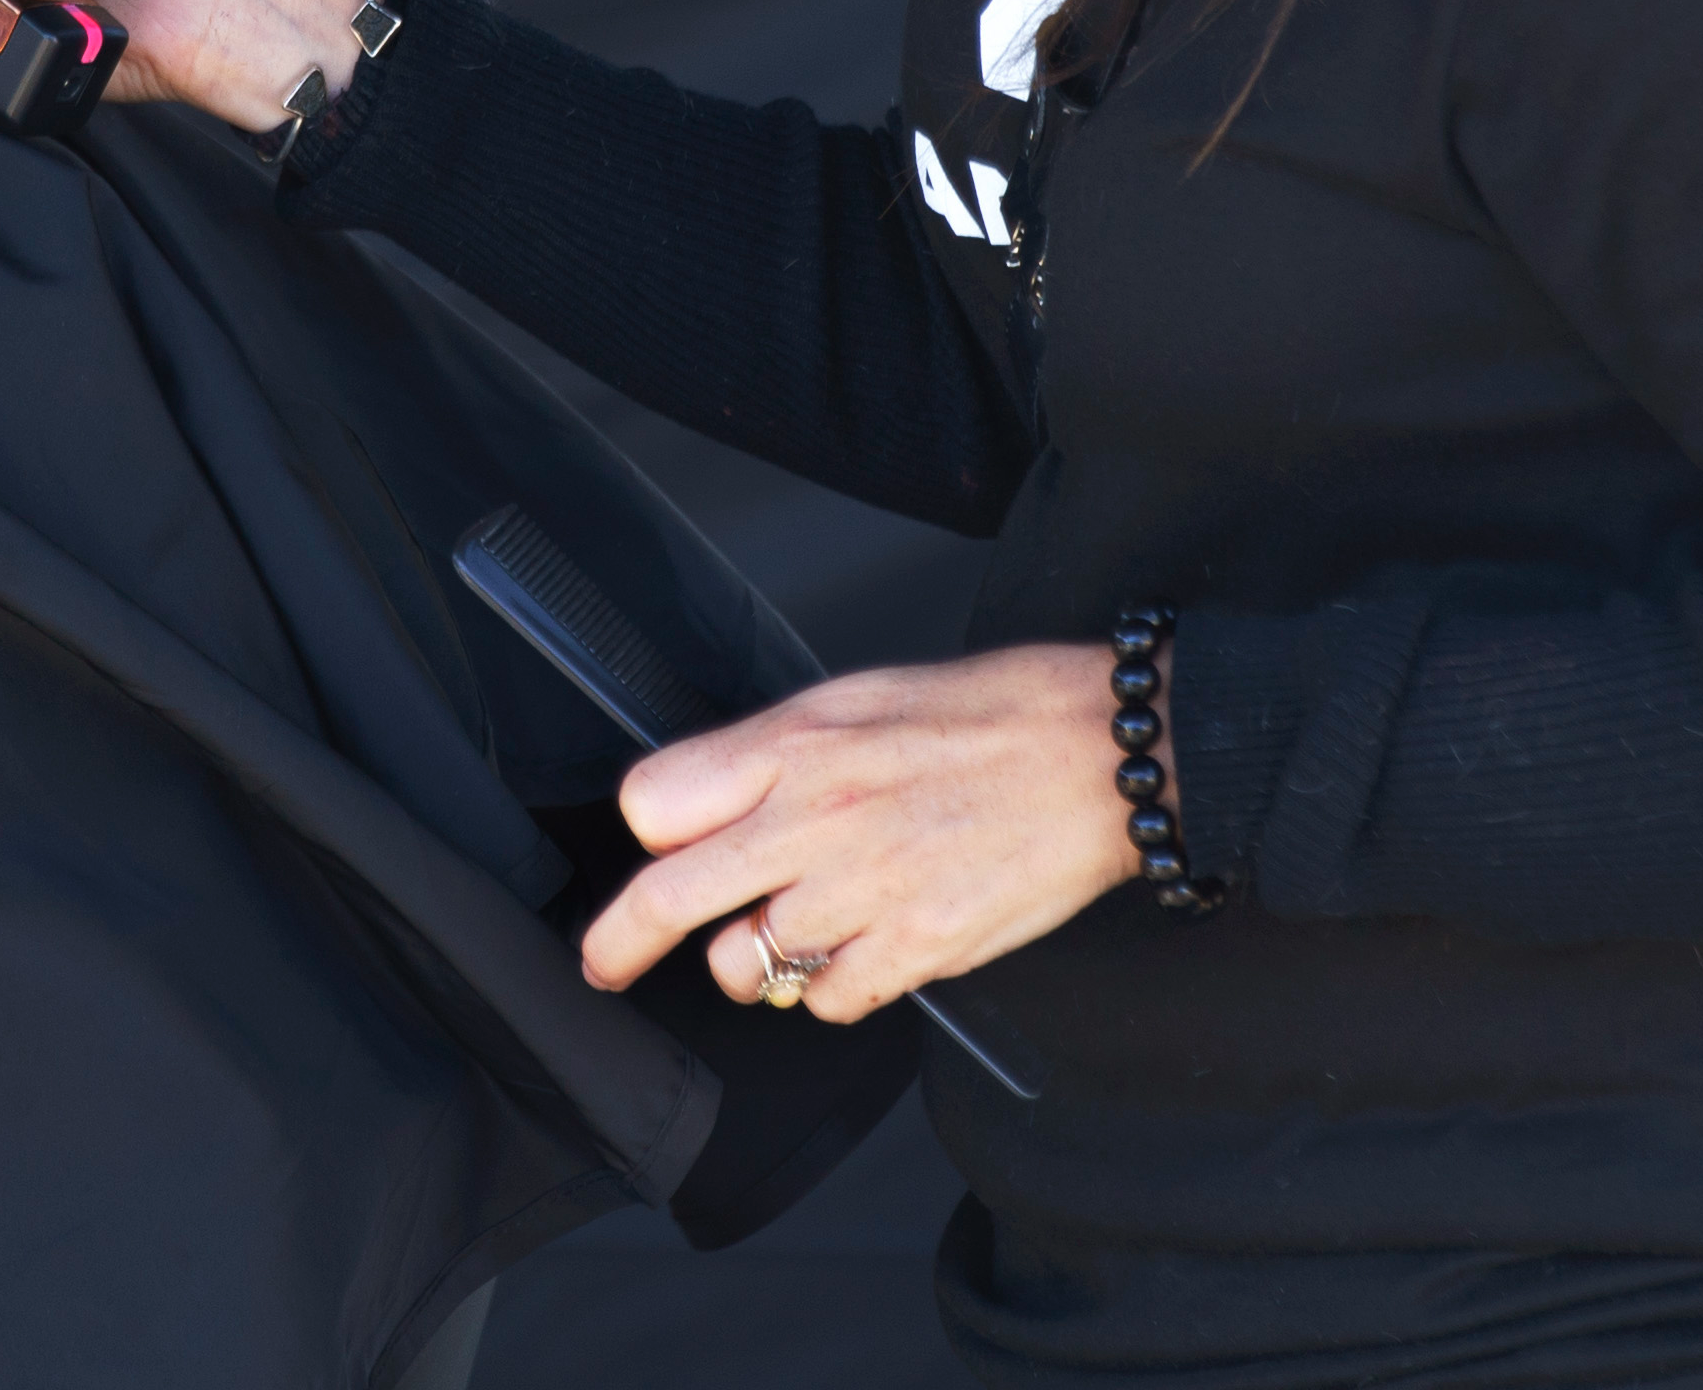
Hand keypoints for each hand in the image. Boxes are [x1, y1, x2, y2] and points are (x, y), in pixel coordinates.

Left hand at [577, 643, 1143, 1023]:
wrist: (1096, 752)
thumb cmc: (986, 718)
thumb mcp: (857, 699)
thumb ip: (772, 755)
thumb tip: (705, 810)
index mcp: (797, 744)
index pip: (657, 800)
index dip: (650, 832)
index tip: (653, 851)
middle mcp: (816, 815)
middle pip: (671, 896)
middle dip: (622, 941)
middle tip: (606, 962)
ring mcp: (865, 887)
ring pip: (748, 965)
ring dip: (760, 961)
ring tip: (802, 930)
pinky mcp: (917, 946)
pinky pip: (827, 1003)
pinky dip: (834, 990)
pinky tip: (865, 948)